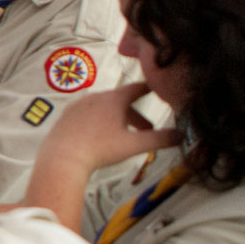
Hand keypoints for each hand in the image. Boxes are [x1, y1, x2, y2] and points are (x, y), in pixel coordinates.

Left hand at [43, 81, 179, 174]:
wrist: (62, 158)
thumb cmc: (101, 149)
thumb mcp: (134, 145)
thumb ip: (160, 139)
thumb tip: (182, 135)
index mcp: (114, 99)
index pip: (136, 88)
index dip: (149, 88)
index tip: (157, 86)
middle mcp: (96, 97)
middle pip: (121, 102)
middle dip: (135, 115)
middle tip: (146, 131)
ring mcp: (79, 105)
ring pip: (104, 108)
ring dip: (117, 118)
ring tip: (122, 135)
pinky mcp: (66, 116)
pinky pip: (87, 114)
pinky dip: (98, 121)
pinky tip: (98, 136)